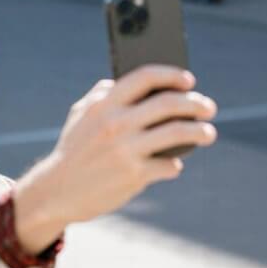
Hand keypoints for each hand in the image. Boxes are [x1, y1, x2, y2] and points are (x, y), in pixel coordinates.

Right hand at [13, 66, 215, 249]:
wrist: (57, 192)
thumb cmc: (74, 151)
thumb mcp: (79, 115)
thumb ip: (101, 94)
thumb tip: (124, 80)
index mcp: (104, 104)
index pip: (145, 77)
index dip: (172, 75)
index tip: (189, 80)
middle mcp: (116, 123)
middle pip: (169, 103)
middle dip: (196, 104)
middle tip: (209, 108)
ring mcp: (126, 150)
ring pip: (178, 133)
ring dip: (200, 132)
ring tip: (209, 133)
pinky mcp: (134, 175)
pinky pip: (168, 166)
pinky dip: (175, 165)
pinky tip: (174, 166)